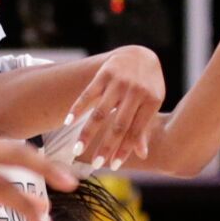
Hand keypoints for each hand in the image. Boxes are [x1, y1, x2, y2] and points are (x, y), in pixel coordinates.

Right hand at [66, 46, 164, 170]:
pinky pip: (88, 94)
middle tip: (96, 165)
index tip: (112, 166)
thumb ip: (144, 127)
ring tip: (77, 150)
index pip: (135, 131)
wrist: (140, 54)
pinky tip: (67, 123)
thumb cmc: (147, 86)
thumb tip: (141, 155)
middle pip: (118, 124)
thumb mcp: (152, 104)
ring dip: (88, 132)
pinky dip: (77, 108)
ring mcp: (119, 82)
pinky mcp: (104, 74)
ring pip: (100, 112)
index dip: (124, 149)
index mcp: (151, 101)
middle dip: (106, 146)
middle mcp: (135, 91)